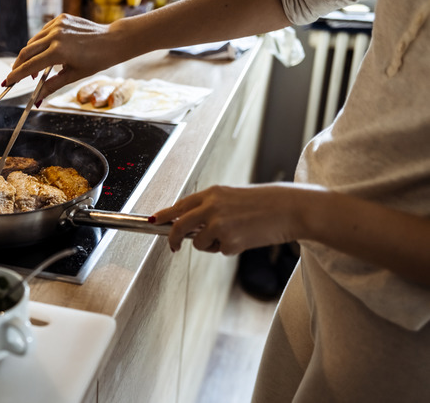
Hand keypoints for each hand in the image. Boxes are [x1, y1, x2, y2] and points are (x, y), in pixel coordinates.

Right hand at [5, 14, 127, 100]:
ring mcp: (58, 25)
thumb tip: (36, 99)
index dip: (16, 76)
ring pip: (33, 41)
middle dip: (18, 66)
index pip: (30, 66)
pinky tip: (47, 52)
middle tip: (16, 76)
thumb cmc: (96, 61)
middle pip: (26, 52)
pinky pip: (43, 32)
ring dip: (30, 55)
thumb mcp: (73, 75)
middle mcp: (55, 36)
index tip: (7, 83)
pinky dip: (41, 43)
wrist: (112, 41)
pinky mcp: (61, 18)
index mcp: (58, 52)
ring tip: (37, 69)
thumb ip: (51, 86)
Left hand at [152, 183, 317, 255]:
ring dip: (211, 245)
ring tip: (234, 234)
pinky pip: (220, 251)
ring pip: (199, 243)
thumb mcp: (233, 197)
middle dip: (172, 238)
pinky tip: (246, 238)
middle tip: (173, 246)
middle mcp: (211, 207)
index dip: (164, 214)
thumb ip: (211, 207)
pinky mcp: (229, 241)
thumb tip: (191, 225)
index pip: (180, 205)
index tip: (153, 221)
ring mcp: (219, 224)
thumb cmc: (266, 203)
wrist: (291, 209)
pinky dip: (230, 249)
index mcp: (213, 193)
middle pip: (179, 225)